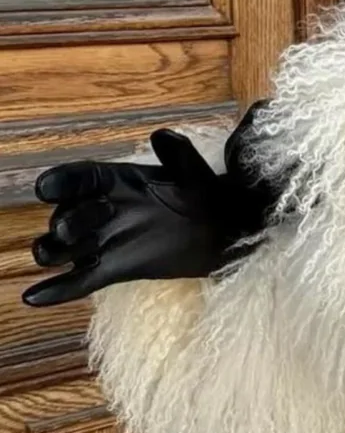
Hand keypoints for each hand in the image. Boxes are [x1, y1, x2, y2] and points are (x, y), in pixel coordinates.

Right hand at [23, 105, 287, 307]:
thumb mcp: (194, 172)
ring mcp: (102, 241)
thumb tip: (162, 135)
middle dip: (69, 219)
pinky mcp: (110, 270)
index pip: (78, 179)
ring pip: (60, 248)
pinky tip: (34, 297)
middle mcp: (99, 209)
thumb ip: (179, 154)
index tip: (47, 187)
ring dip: (55, 250)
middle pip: (66, 216)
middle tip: (85, 223)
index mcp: (113, 181)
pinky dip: (55, 290)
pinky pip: (77, 281)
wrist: (222, 230)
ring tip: (60, 251)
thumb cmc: (204, 194)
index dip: (61, 182)